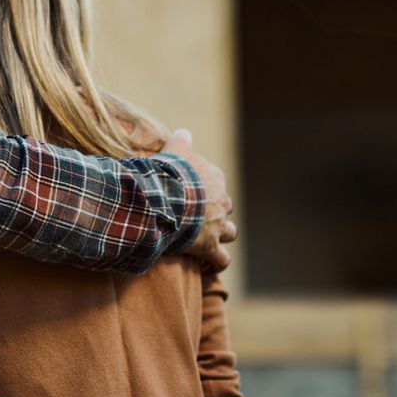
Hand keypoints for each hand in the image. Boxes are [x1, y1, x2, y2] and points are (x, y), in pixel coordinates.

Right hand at [166, 129, 237, 271]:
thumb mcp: (175, 149)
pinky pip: (221, 260)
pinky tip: (211, 265)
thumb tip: (185, 132)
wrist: (166, 198)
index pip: (216, 181)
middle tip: (199, 216)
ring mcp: (218, 225)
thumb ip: (181, 141)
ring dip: (221, 235)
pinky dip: (217, 262)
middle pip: (225, 206)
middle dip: (216, 211)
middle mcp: (221, 201)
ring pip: (229, 232)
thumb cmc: (169, 172)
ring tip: (208, 240)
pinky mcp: (209, 247)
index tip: (194, 191)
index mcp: (214, 178)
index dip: (206, 187)